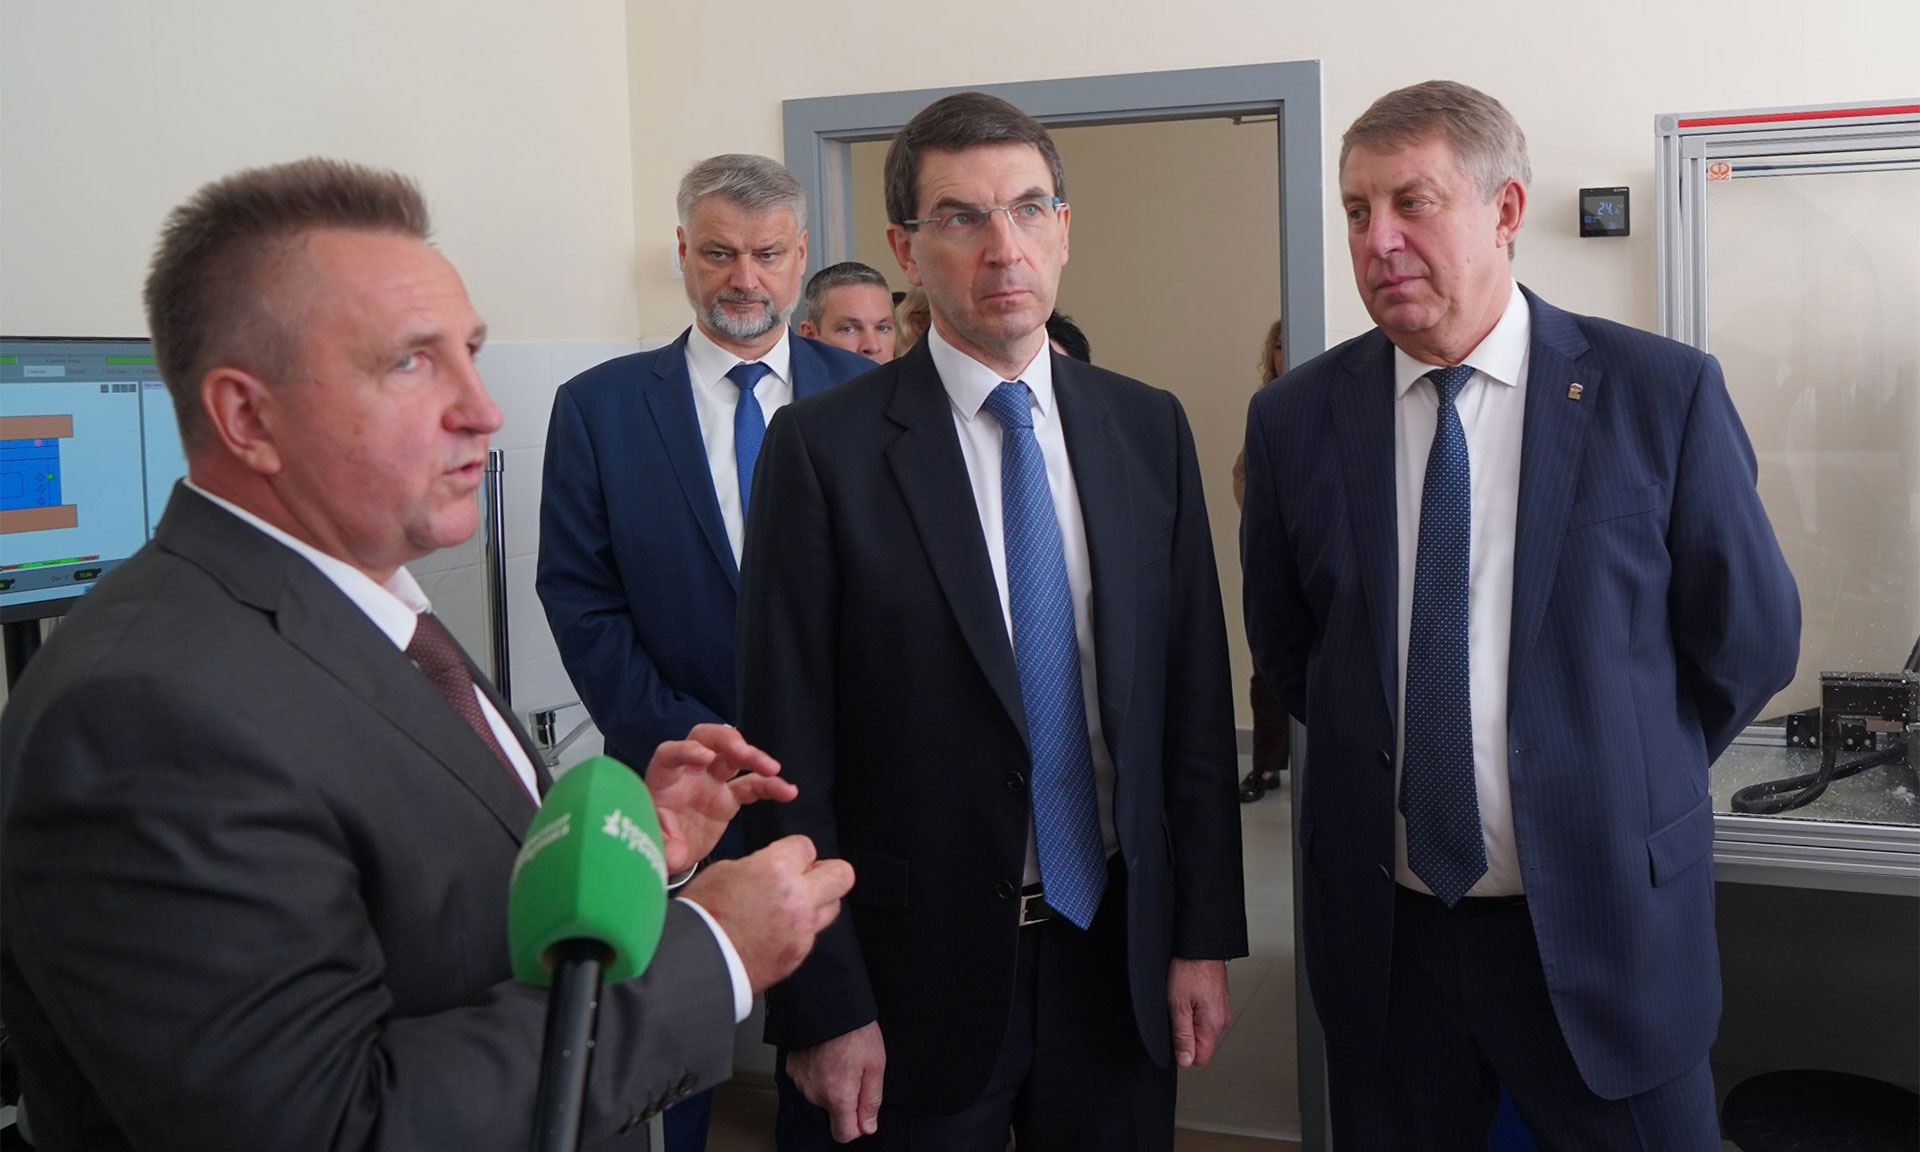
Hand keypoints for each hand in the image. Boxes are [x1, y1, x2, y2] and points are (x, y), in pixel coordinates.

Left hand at [645, 723, 797, 872]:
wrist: (673, 852)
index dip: (687, 750)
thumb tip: (674, 854)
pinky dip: (770, 786)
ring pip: (734, 756)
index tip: (705, 757)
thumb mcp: (654, 844)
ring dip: (754, 757)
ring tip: (773, 769)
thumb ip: (662, 847)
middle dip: (726, 741)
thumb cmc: (658, 841)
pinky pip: (752, 784)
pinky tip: (788, 791)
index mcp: (664, 779)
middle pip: (706, 739)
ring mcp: (711, 781)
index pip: (671, 753)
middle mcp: (689, 772)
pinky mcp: (729, 796)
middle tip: (743, 752)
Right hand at [680, 834, 850, 992]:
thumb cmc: (703, 915)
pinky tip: (778, 931)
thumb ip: (757, 864)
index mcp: (777, 868)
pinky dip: (800, 929)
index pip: (807, 846)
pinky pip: (812, 934)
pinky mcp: (799, 953)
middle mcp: (798, 897)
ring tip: (794, 906)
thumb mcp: (724, 871)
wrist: (697, 962)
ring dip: (818, 902)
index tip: (788, 858)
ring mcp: (802, 928)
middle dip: (827, 872)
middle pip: (842, 874)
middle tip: (809, 877)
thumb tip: (770, 867)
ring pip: (833, 906)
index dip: (795, 852)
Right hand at [787, 1020, 885, 1142]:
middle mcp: (815, 1094)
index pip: (844, 1134)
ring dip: (831, 1082)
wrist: (827, 1002)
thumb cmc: (854, 1029)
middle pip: (834, 1111)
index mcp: (838, 1096)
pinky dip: (818, 1071)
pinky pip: (809, 1079)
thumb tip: (868, 1126)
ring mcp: (801, 1081)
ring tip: (841, 1055)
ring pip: (821, 1094)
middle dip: (846, 1096)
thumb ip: (871, 1101)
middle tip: (855, 1068)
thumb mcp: (875, 1065)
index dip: (857, 1125)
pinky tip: (826, 1052)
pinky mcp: (792, 1068)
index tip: (863, 1109)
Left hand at [1167, 958, 1230, 1067]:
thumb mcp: (1177, 1006)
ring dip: (1189, 1021)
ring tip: (1181, 1000)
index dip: (1183, 1052)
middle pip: (1201, 1045)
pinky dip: (1194, 1010)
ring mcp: (1222, 1010)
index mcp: (1213, 1025)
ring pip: (1202, 1030)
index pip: (1200, 1059)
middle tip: (1175, 1013)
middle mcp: (1222, 1020)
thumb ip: (1182, 1037)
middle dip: (1185, 1035)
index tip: (1174, 1036)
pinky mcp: (1218, 1001)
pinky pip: (1205, 1016)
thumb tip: (1185, 1061)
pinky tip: (1187, 995)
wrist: (1200, 946)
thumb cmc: (1189, 970)